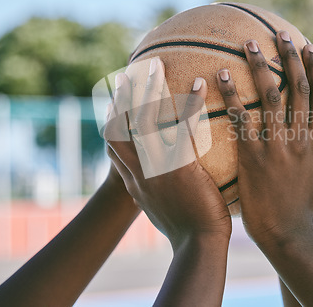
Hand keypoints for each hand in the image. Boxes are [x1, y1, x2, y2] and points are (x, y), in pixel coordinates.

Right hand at [105, 58, 231, 247]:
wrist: (197, 246)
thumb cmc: (185, 230)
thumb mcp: (159, 208)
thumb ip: (152, 191)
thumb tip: (152, 185)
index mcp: (133, 181)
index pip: (114, 146)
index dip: (112, 121)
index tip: (115, 103)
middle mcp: (138, 171)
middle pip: (120, 126)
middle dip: (120, 99)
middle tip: (126, 74)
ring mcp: (156, 168)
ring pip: (145, 121)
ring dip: (149, 90)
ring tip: (156, 65)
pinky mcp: (180, 167)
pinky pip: (182, 128)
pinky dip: (189, 104)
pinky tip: (200, 83)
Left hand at [216, 32, 312, 244]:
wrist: (287, 232)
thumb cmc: (305, 204)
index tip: (307, 46)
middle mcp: (299, 136)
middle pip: (296, 87)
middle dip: (288, 57)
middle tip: (279, 32)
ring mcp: (276, 145)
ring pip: (270, 96)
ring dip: (260, 66)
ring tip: (248, 43)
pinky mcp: (253, 156)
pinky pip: (241, 119)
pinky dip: (231, 96)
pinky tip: (220, 76)